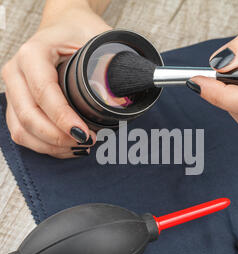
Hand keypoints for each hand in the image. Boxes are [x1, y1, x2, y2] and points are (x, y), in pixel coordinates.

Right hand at [1, 2, 110, 157]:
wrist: (64, 27)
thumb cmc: (81, 33)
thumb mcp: (99, 40)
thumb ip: (111, 63)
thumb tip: (129, 91)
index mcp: (33, 53)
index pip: (43, 91)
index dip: (62, 117)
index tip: (84, 133)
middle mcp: (16, 72)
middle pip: (28, 117)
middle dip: (58, 138)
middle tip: (88, 141)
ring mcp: (13, 90)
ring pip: (22, 131)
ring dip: (52, 146)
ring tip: (80, 147)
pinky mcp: (16, 105)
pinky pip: (23, 133)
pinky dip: (44, 146)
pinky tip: (67, 147)